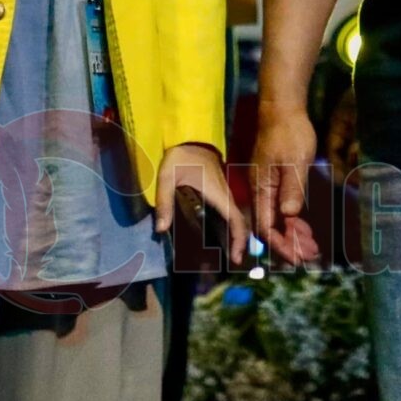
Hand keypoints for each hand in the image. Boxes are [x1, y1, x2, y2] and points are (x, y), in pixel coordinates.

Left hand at [156, 141, 248, 266]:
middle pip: (239, 223)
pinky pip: (228, 213)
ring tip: (225, 256)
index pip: (236, 220)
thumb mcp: (167, 176)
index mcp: (218, 194)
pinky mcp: (220, 192)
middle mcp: (225, 195)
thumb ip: (164, 201)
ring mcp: (224, 194)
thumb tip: (161, 230)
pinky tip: (218, 238)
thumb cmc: (180, 156)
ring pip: (235, 219)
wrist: (189, 137)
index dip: (239, 240)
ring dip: (234, 237)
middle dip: (238, 244)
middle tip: (231, 263)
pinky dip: (229, 228)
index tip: (236, 258)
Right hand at [251, 108, 321, 265]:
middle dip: (289, 246)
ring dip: (292, 236)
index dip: (281, 246)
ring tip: (312, 247)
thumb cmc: (289, 131)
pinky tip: (303, 226)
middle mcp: (260, 190)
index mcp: (261, 188)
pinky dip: (292, 221)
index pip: (266, 227)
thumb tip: (290, 215)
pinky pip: (280, 208)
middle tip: (311, 256)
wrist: (282, 107)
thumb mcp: (295, 160)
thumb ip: (292, 189)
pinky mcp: (274, 181)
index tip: (299, 258)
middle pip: (269, 228)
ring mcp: (266, 186)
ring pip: (275, 220)